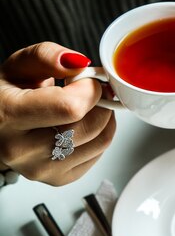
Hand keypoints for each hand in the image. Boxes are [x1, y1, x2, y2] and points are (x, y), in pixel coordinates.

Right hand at [0, 42, 115, 185]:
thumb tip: (77, 63)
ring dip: (105, 117)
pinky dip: (100, 135)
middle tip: (90, 91)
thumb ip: (47, 56)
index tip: (86, 80)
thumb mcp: (19, 66)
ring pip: (101, 140)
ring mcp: (41, 169)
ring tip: (88, 105)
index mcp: (7, 116)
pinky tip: (83, 123)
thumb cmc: (7, 96)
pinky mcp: (58, 179)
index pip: (70, 107)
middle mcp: (22, 149)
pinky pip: (99, 154)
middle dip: (100, 102)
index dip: (89, 89)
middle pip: (90, 125)